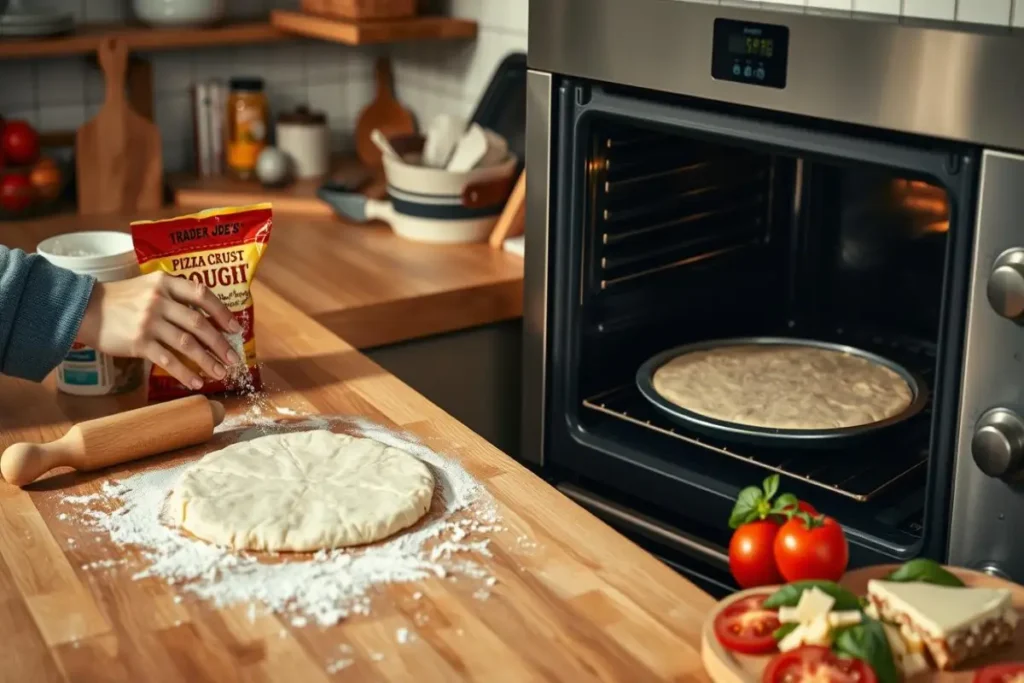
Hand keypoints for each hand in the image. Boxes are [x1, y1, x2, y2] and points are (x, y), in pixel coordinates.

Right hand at [75, 272, 241, 389]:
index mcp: (166, 283)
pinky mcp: (139, 342)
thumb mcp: (149, 287)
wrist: (85, 310)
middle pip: (199, 324)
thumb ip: (175, 297)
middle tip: (234, 358)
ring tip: (221, 373)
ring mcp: (149, 322)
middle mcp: (159, 300)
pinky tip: (196, 382)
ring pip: (187, 344)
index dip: (222, 312)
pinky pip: (168, 360)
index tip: (235, 328)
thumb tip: (208, 319)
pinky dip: (185, 373)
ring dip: (207, 361)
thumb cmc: (122, 300)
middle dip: (220, 344)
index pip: (202, 295)